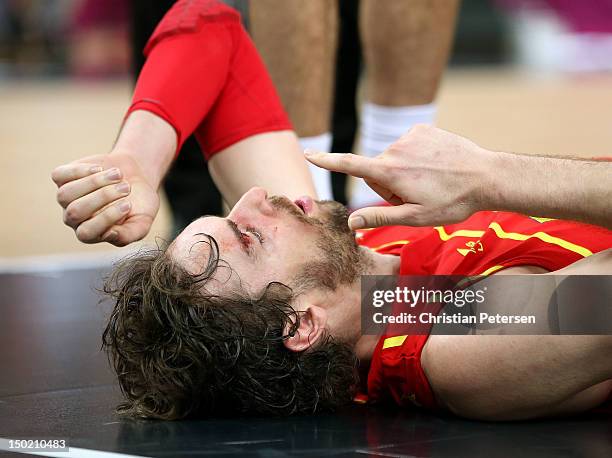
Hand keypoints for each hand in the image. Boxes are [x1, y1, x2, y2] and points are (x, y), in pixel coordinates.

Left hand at [52, 151, 159, 245]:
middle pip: (75, 212)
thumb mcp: (142, 222)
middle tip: (126, 188)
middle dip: (103, 197)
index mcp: (91, 233)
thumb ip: (129, 235)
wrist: (136, 176)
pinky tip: (100, 168)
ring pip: (65, 194)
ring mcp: (67, 198)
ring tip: (117, 175)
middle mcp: (75, 219)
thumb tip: (109, 234)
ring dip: (94, 182)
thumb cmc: (139, 204)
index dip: (106, 218)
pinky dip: (80, 171)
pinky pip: (59, 176)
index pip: (87, 232)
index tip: (128, 204)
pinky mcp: (63, 178)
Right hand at [305, 124, 493, 228]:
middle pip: (376, 170)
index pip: (349, 165)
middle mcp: (395, 149)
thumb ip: (379, 217)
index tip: (308, 154)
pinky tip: (436, 166)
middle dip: (389, 184)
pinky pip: (408, 146)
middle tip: (416, 196)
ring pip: (393, 159)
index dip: (326, 161)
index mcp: (390, 171)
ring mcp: (410, 136)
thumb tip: (351, 222)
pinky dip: (417, 157)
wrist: (487, 177)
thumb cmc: (451, 202)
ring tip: (431, 181)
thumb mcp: (414, 218)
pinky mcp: (423, 128)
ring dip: (404, 171)